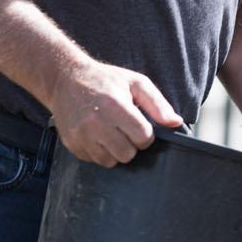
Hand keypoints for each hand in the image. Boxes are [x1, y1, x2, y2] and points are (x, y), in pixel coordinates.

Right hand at [49, 59, 183, 166]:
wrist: (65, 79)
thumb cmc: (105, 80)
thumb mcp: (135, 83)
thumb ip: (158, 104)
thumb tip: (175, 123)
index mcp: (115, 106)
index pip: (143, 138)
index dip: (145, 134)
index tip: (138, 124)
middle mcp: (96, 123)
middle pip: (127, 154)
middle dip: (131, 145)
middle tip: (124, 129)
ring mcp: (81, 135)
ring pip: (111, 161)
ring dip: (115, 150)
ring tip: (111, 132)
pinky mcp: (72, 144)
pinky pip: (94, 161)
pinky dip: (99, 152)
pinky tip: (97, 135)